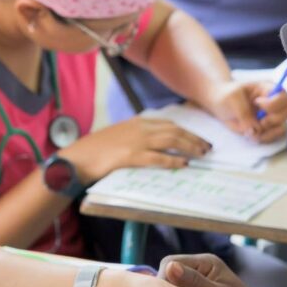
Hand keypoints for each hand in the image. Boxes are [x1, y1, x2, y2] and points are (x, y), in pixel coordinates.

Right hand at [59, 116, 210, 183]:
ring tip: (201, 155)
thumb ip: (138, 136)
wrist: (79, 156)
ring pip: (171, 140)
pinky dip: (172, 160)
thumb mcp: (121, 136)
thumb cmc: (98, 149)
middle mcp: (140, 128)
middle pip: (175, 130)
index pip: (170, 123)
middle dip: (194, 139)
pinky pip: (157, 157)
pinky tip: (183, 164)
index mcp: (138, 122)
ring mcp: (136, 141)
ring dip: (189, 147)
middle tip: (207, 148)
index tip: (199, 139)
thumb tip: (156, 144)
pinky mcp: (131, 156)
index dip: (187, 131)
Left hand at [205, 80, 286, 142]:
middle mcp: (275, 103)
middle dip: (273, 119)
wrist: (220, 105)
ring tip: (252, 130)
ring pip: (282, 127)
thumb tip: (254, 130)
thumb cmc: (227, 96)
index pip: (284, 96)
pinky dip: (264, 138)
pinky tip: (252, 135)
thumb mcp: (233, 98)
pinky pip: (274, 136)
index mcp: (269, 89)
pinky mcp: (267, 128)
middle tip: (258, 120)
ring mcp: (272, 116)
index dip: (273, 104)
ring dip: (268, 132)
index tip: (256, 103)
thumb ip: (244, 113)